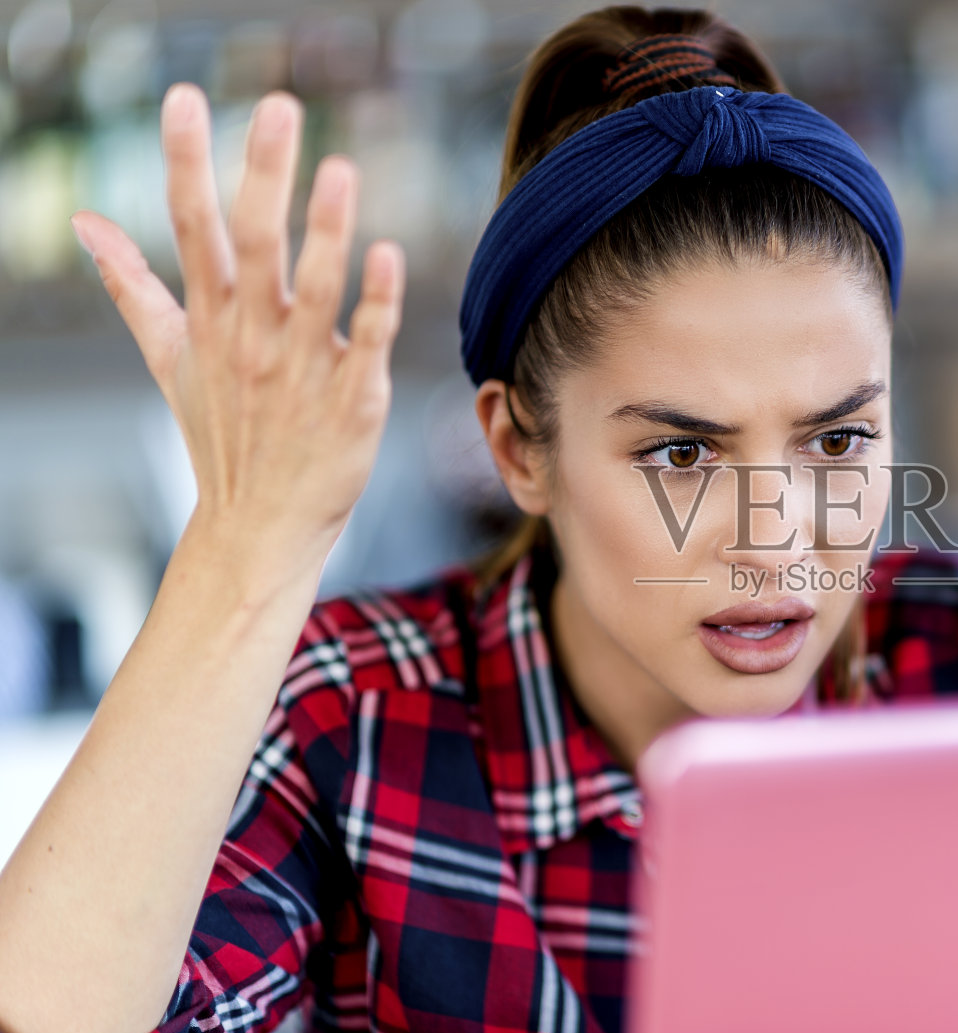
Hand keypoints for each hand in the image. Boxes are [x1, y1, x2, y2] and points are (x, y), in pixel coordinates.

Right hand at [70, 83, 404, 586]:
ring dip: (327, 230)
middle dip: (264, 175)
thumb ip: (134, 285)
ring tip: (340, 168)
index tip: (186, 99)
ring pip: (314, 289)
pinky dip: (377, 302)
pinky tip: (389, 254)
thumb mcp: (168, 356)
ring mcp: (303, 368)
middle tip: (279, 107)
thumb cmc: (222, 432)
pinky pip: (366, 343)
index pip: (192, 228)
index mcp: (212, 318)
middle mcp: (254, 336)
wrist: (259, 526)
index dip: (187, 162)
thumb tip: (87, 225)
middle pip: (255, 244)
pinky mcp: (353, 398)